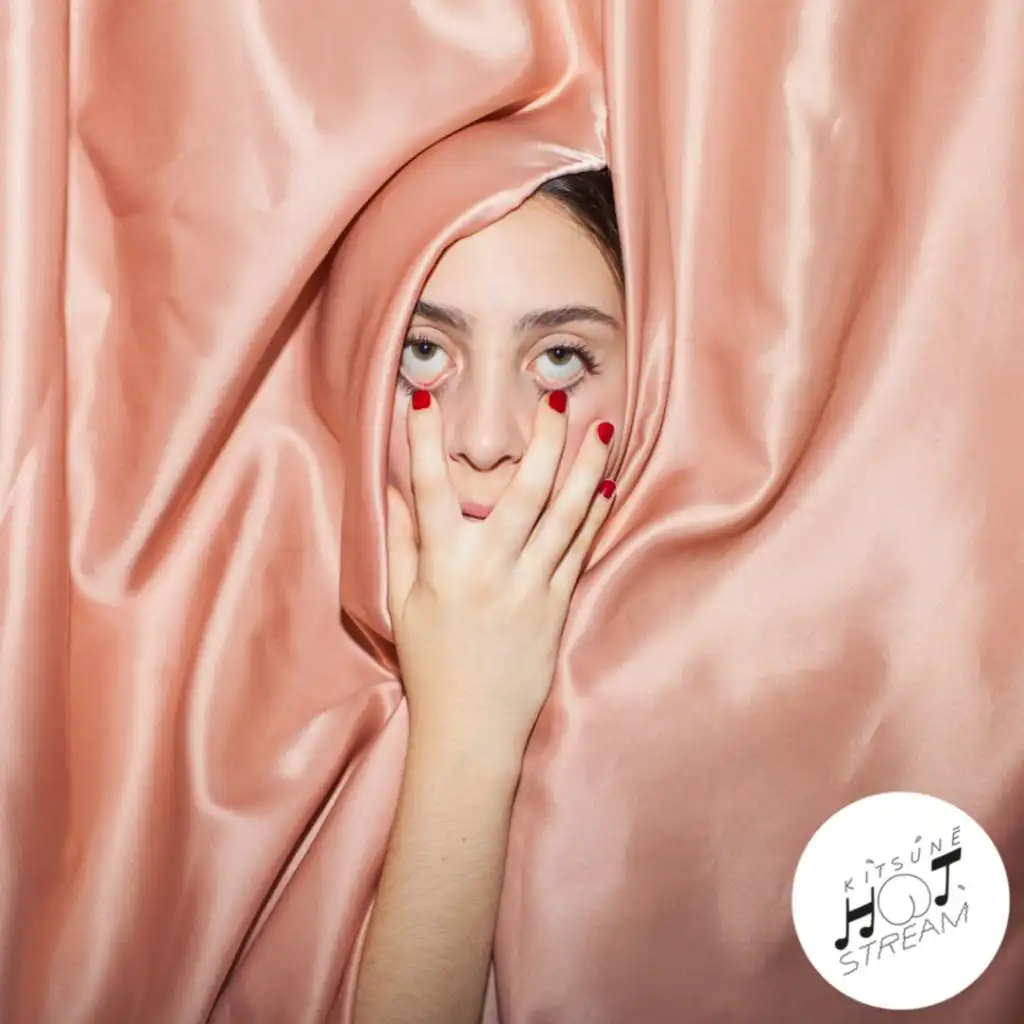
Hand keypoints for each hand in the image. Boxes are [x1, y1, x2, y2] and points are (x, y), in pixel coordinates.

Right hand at [385, 389, 615, 758]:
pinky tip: (607, 485)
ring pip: (564, 515)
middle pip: (523, 491)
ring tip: (602, 429)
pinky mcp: (557, 605)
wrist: (471, 728)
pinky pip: (580, 550)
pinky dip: (594, 515)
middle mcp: (490, 568)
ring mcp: (530, 586)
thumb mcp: (403, 604)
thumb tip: (397, 491)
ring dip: (585, 467)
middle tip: (556, 400)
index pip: (430, 490)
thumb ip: (401, 543)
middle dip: (543, 440)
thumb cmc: (431, 664)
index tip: (424, 397)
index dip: (423, 441)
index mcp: (442, 565)